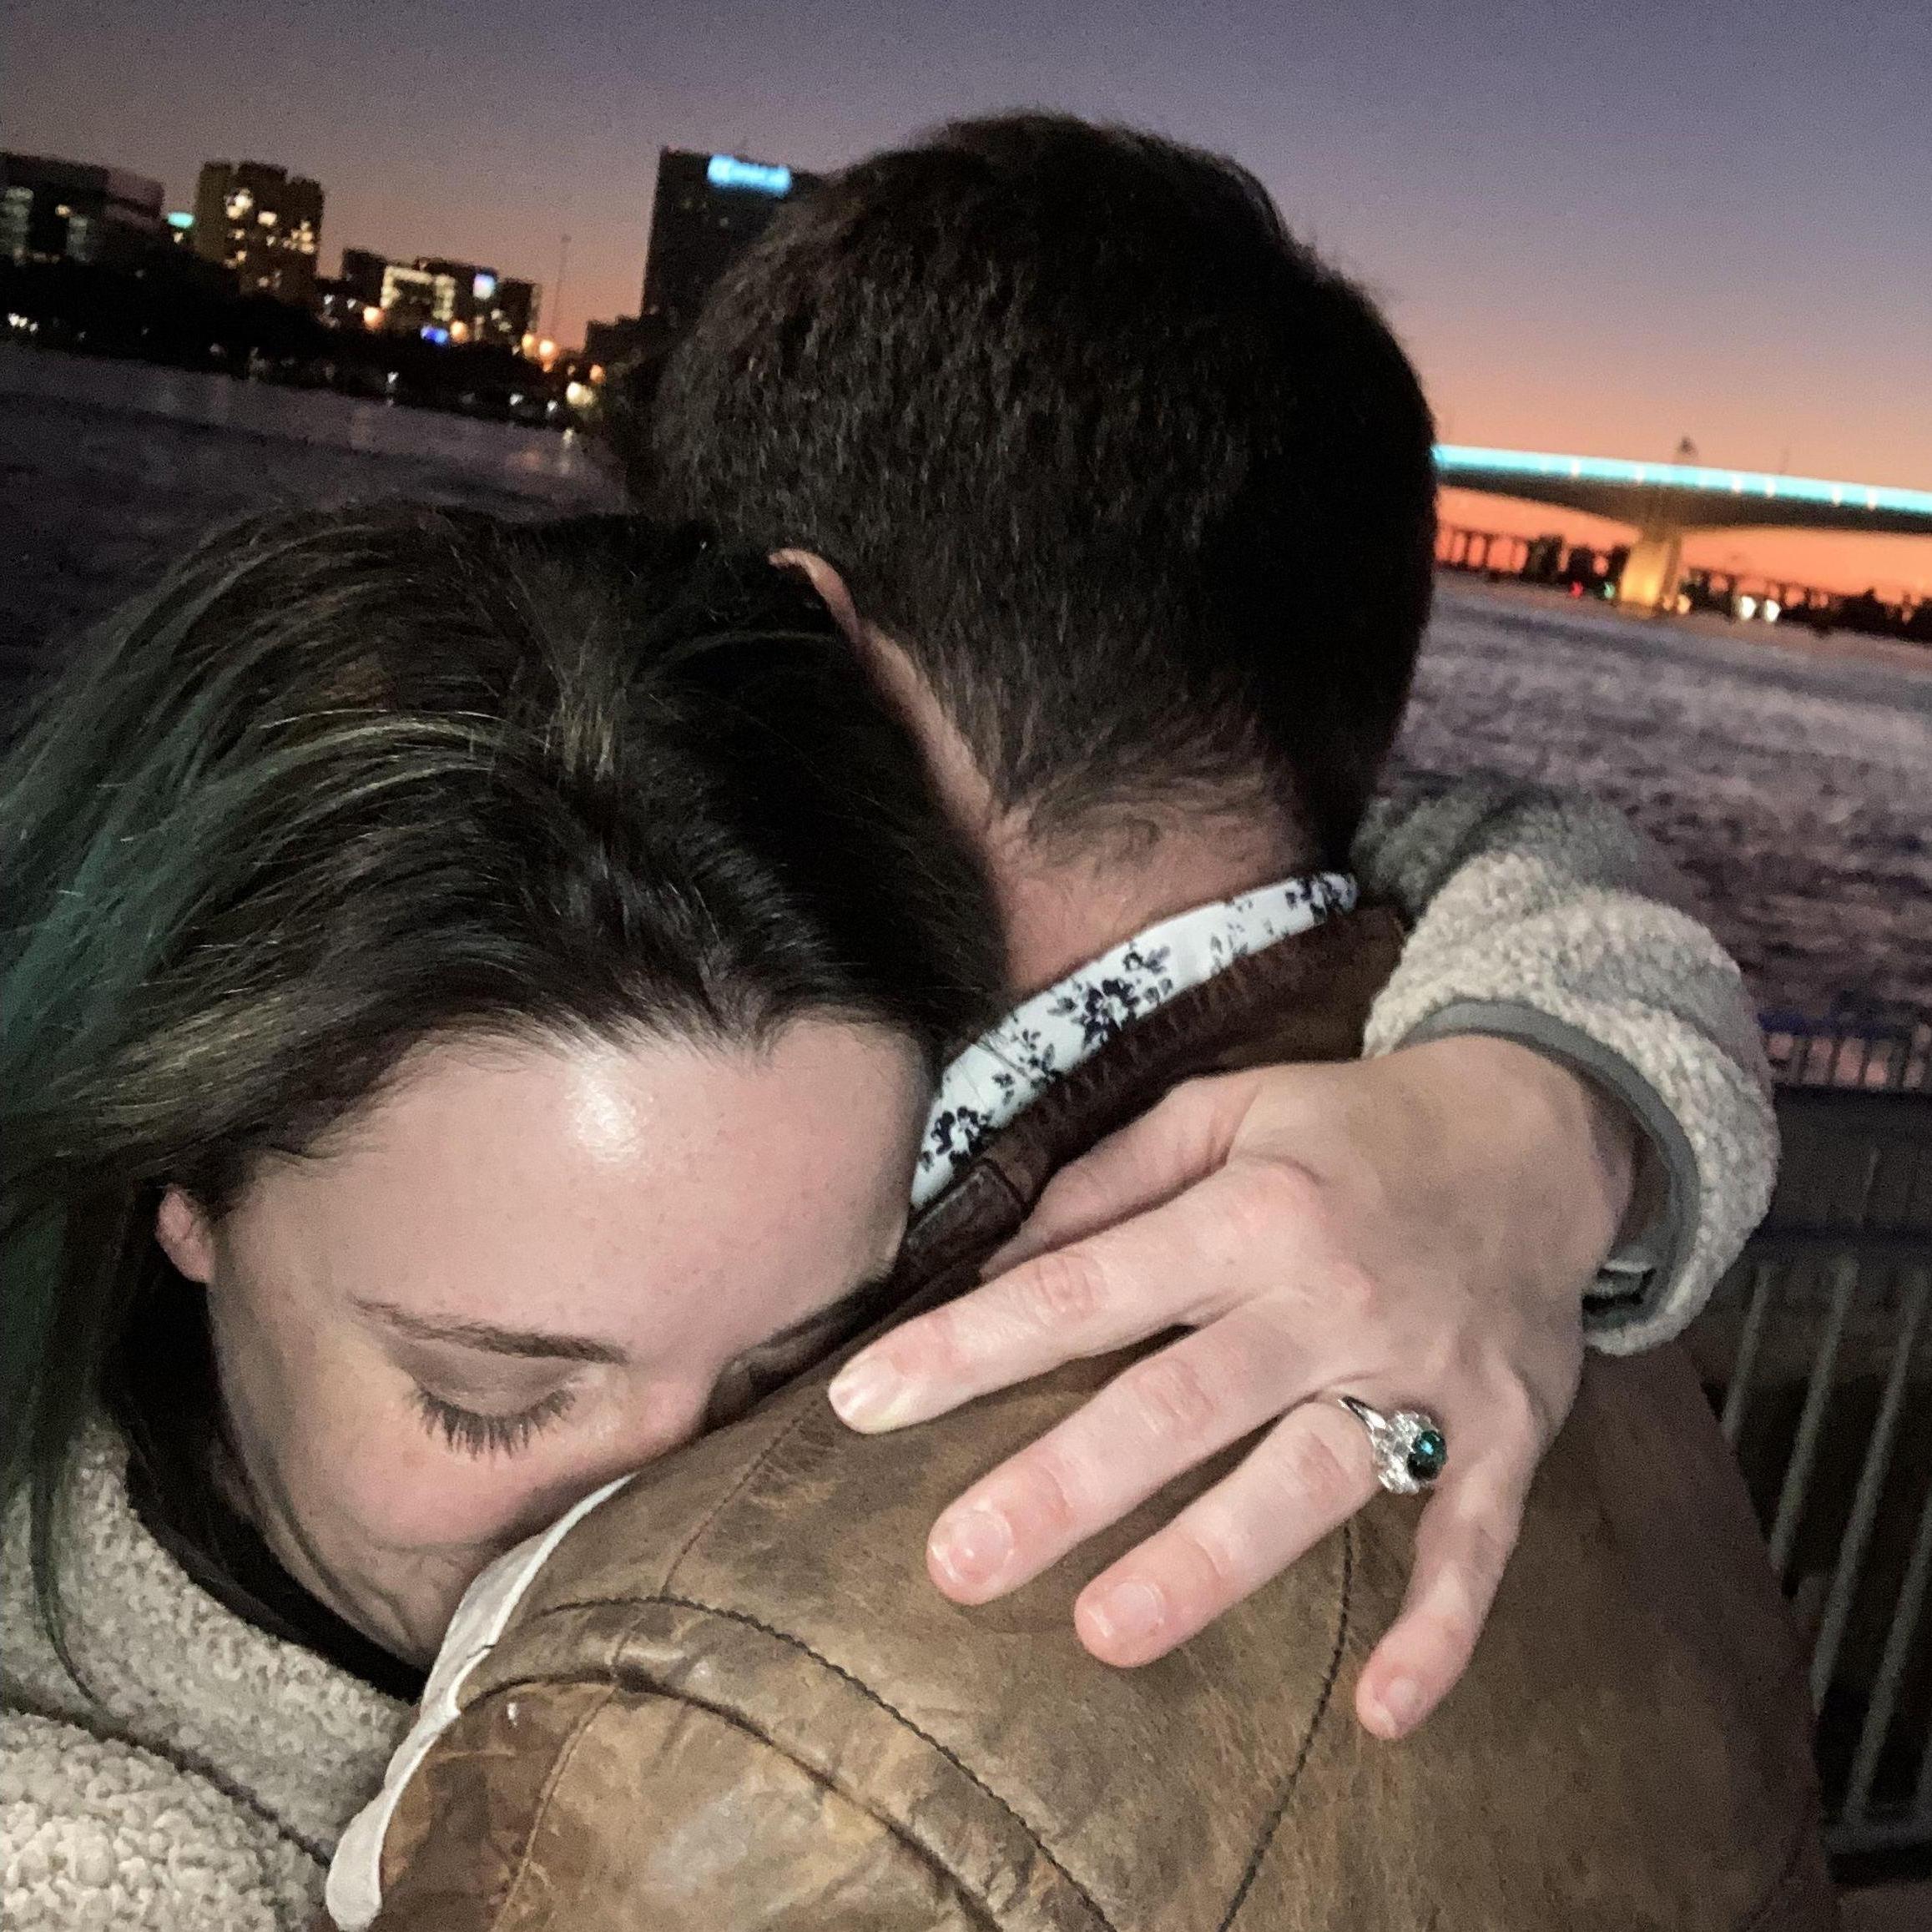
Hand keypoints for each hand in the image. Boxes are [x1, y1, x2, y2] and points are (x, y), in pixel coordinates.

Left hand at [828, 1036, 1638, 1738]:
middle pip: (1181, 1401)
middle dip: (1063, 1483)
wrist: (1542, 1128)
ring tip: (1103, 1633)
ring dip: (1209, 1560)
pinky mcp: (1503, 1431)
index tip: (862, 1402)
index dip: (968, 1347)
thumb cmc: (1353, 1126)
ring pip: (1306, 1478)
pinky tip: (1382, 1714)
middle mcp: (1329, 1295)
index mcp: (1251, 1210)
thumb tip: (998, 1262)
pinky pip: (1476, 1540)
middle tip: (956, 1562)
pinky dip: (1440, 1629)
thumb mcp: (1227, 1109)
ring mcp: (1420, 1373)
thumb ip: (1110, 1180)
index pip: (1082, 1287)